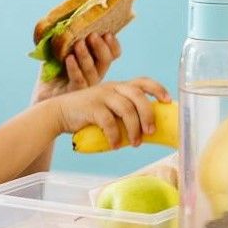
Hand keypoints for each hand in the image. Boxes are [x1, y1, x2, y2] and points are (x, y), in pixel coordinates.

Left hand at [31, 33, 119, 101]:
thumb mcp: (58, 52)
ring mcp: (87, 86)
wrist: (42, 98)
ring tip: (78, 44)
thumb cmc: (52, 74)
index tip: (107, 32)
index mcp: (96, 63)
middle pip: (106, 60)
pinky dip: (74, 68)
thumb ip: (63, 38)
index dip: (113, 44)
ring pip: (93, 71)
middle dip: (101, 46)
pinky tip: (69, 58)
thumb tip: (63, 18)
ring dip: (86, 56)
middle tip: (92, 35)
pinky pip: (79, 81)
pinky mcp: (75, 94)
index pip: (113, 54)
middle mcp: (95, 74)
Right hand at [47, 78, 169, 147]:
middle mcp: (112, 88)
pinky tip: (115, 145)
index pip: (143, 81)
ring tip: (135, 144)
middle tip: (151, 132)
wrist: (59, 113)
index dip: (158, 89)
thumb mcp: (108, 107)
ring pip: (126, 109)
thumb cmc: (88, 114)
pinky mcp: (91, 107)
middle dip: (148, 114)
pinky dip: (115, 136)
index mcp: (119, 87)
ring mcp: (101, 96)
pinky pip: (109, 122)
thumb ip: (124, 113)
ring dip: (134, 129)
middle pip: (138, 96)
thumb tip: (148, 131)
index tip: (168, 101)